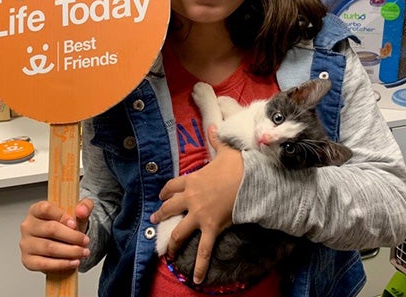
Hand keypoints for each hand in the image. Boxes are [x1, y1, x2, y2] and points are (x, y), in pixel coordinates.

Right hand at [19, 197, 93, 272]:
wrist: (64, 243)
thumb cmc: (67, 225)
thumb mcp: (78, 212)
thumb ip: (84, 206)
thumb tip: (81, 211)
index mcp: (36, 210)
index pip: (45, 209)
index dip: (61, 216)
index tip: (75, 224)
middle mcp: (28, 226)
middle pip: (50, 229)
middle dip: (72, 236)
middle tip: (85, 241)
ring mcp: (26, 244)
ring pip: (49, 248)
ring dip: (70, 251)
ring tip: (83, 252)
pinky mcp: (28, 260)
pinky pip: (44, 264)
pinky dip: (62, 264)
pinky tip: (73, 262)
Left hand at [150, 125, 243, 283]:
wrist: (249, 179)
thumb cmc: (238, 164)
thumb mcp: (225, 150)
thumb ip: (216, 140)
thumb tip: (213, 126)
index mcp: (192, 180)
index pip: (172, 186)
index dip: (165, 191)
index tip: (162, 196)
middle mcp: (191, 198)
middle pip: (169, 208)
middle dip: (161, 214)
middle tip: (155, 219)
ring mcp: (199, 215)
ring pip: (180, 231)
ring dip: (173, 242)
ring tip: (168, 251)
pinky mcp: (211, 228)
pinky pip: (204, 250)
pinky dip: (200, 266)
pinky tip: (196, 279)